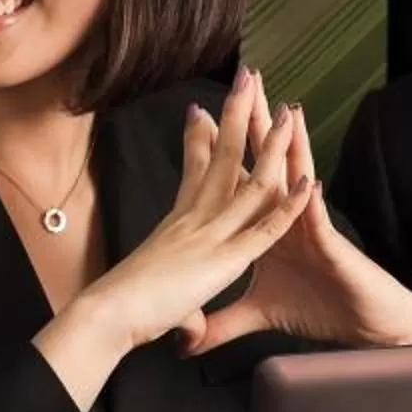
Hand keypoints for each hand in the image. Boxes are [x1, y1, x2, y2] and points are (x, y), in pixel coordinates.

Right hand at [68, 68, 313, 355]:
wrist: (106, 316)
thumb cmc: (123, 311)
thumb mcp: (160, 302)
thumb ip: (182, 313)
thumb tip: (185, 333)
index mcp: (177, 223)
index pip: (193, 171)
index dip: (199, 139)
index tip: (203, 110)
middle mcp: (194, 218)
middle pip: (220, 155)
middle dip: (235, 114)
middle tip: (247, 79)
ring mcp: (210, 234)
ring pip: (248, 180)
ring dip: (271, 145)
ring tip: (287, 111)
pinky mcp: (225, 259)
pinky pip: (264, 228)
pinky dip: (287, 206)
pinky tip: (306, 183)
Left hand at [177, 100, 411, 353]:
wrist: (362, 331)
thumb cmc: (319, 310)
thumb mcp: (258, 315)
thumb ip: (223, 321)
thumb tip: (189, 337)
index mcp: (264, 226)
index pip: (239, 178)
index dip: (219, 147)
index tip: (197, 112)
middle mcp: (286, 218)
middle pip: (264, 162)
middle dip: (253, 122)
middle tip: (242, 80)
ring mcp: (309, 228)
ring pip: (294, 178)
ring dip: (289, 144)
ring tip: (283, 109)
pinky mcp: (329, 248)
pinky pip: (317, 222)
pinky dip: (309, 202)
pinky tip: (307, 180)